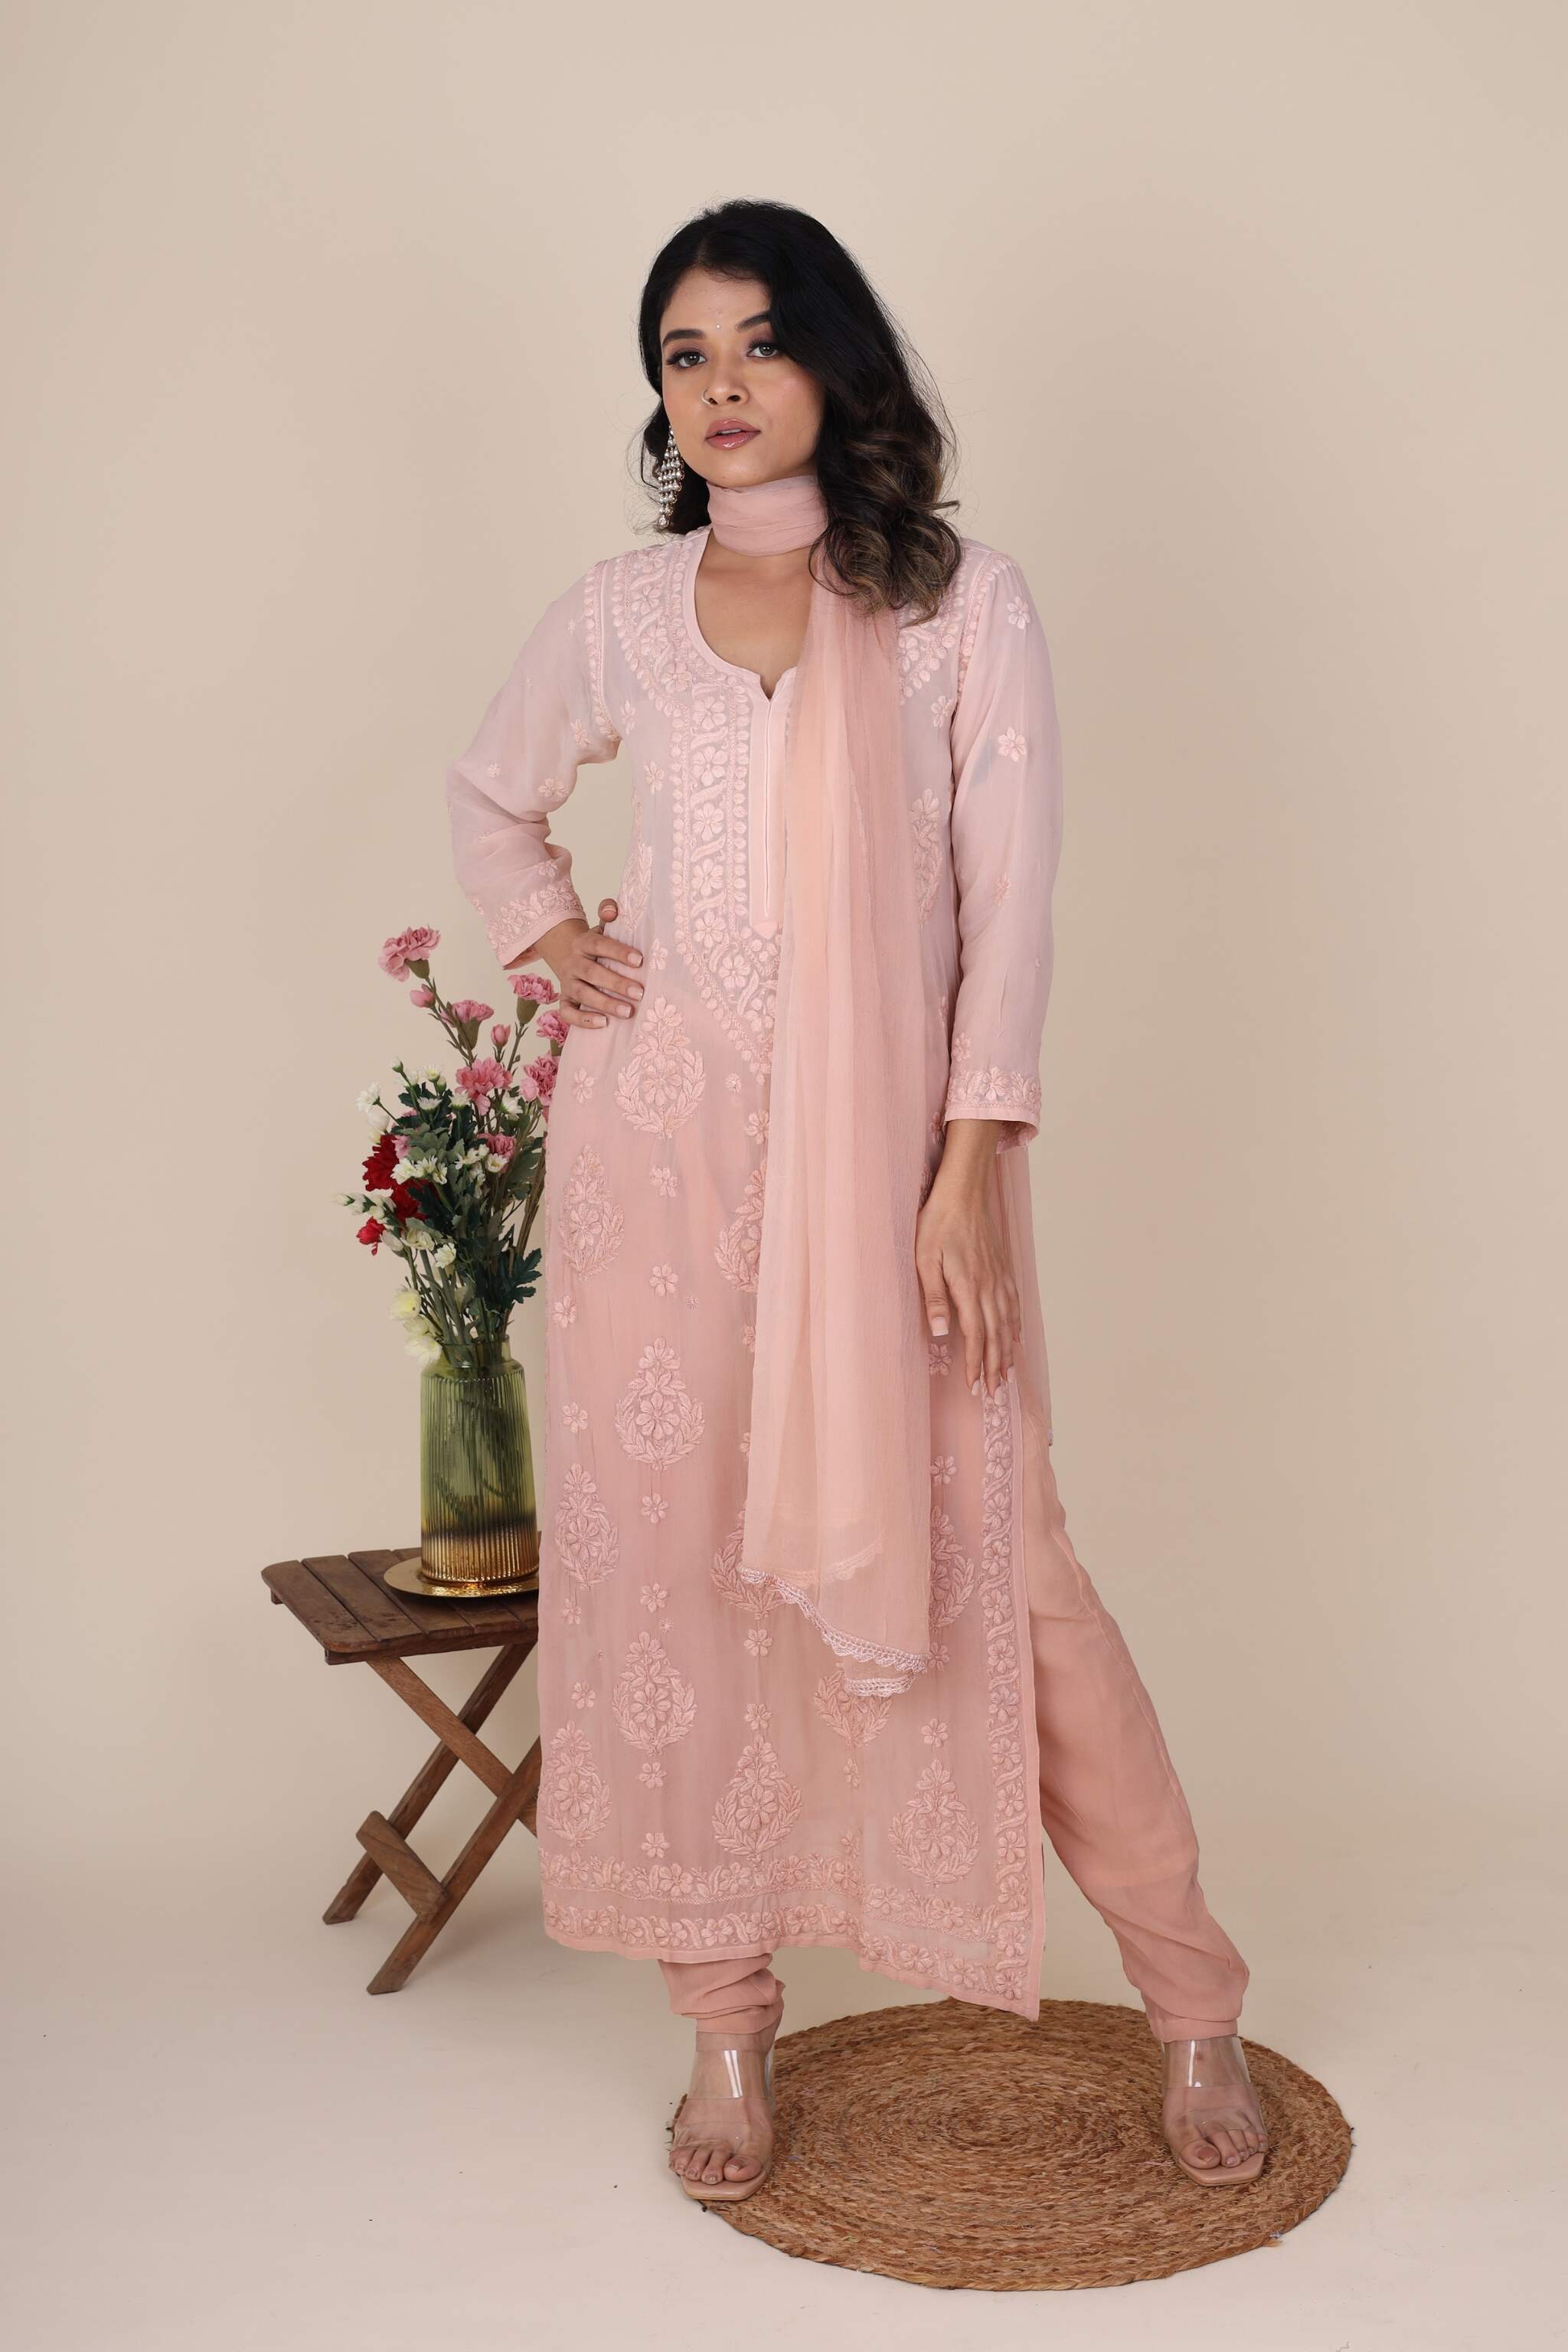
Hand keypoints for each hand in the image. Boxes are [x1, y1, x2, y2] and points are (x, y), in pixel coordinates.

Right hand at [532, 898, 642, 1028]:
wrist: (565, 952)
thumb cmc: (595, 943)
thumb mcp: (601, 926)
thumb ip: (608, 912)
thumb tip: (613, 909)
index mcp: (584, 942)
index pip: (600, 945)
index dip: (618, 952)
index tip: (639, 960)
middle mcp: (574, 962)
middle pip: (592, 973)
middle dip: (616, 983)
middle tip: (639, 993)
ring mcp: (567, 982)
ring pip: (582, 994)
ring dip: (605, 1004)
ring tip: (628, 1012)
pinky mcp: (564, 999)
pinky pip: (567, 1012)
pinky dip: (583, 1020)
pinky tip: (603, 1024)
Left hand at [915, 1142, 1020, 1398]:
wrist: (964, 1191)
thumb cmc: (937, 1223)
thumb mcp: (924, 1259)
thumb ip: (934, 1297)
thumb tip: (942, 1333)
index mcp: (968, 1288)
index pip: (975, 1336)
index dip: (976, 1364)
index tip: (976, 1386)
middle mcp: (989, 1287)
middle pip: (995, 1336)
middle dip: (995, 1366)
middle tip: (995, 1392)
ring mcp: (999, 1278)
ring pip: (1007, 1323)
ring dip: (1007, 1351)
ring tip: (1007, 1375)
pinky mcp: (1002, 1268)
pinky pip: (1014, 1303)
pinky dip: (1016, 1325)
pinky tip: (1016, 1337)